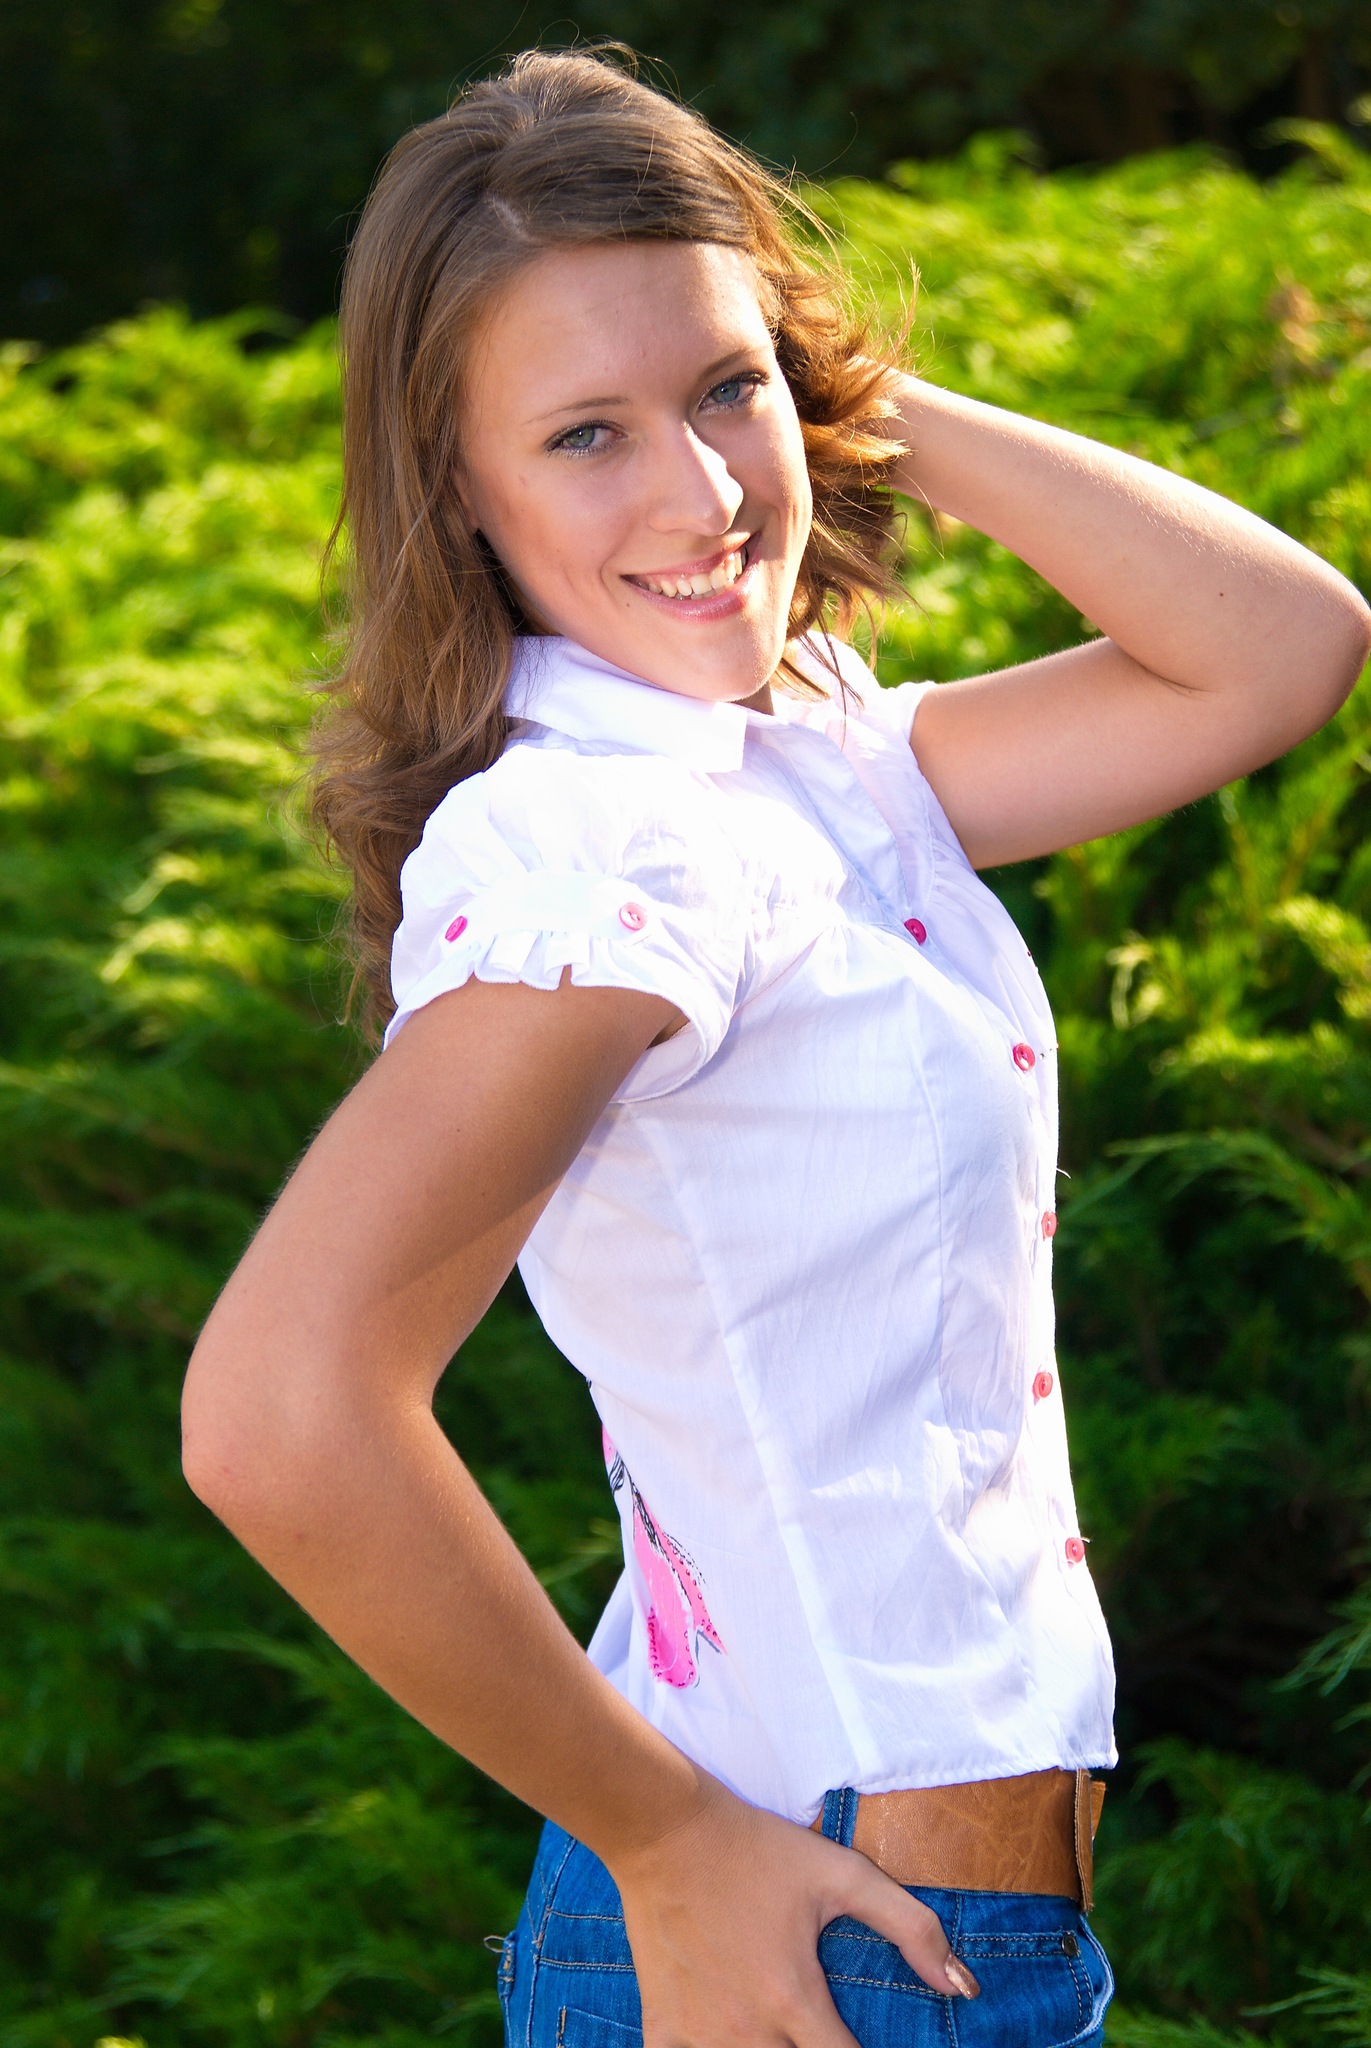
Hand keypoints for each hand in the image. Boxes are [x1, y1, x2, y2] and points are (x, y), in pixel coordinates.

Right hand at [609, 1778, 978, 2047]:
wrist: (668, 1830)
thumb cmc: (758, 1849)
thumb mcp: (842, 1874)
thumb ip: (910, 1927)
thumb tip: (963, 1987)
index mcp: (794, 2000)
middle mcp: (747, 2031)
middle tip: (817, 2032)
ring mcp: (700, 2036)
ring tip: (782, 2036)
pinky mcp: (663, 2030)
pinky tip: (726, 2042)